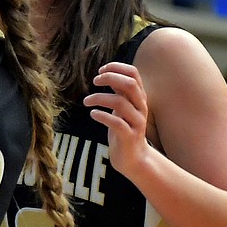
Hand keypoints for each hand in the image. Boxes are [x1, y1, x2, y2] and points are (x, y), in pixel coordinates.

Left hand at [83, 61, 151, 178]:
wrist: (133, 159)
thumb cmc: (124, 130)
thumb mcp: (122, 109)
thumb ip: (118, 93)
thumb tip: (106, 74)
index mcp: (139, 98)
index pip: (134, 74)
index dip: (117, 67)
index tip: (100, 70)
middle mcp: (140, 107)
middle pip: (130, 84)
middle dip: (110, 78)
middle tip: (94, 81)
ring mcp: (137, 122)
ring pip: (120, 103)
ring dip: (99, 98)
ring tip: (86, 101)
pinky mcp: (129, 137)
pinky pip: (116, 123)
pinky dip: (102, 116)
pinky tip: (93, 114)